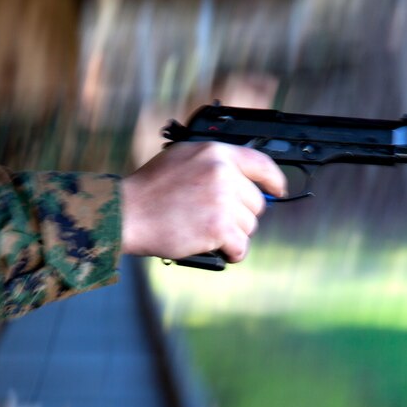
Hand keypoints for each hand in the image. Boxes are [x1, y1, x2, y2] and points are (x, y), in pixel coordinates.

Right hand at [120, 142, 286, 263]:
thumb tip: (240, 180)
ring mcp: (222, 200)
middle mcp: (223, 173)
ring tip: (207, 233)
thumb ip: (213, 163)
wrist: (128, 213)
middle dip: (240, 216)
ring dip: (232, 235)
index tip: (278, 191)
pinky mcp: (219, 227)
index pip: (261, 164)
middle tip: (216, 221)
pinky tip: (218, 250)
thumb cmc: (149, 190)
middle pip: (256, 203)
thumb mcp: (182, 158)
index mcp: (216, 153)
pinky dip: (232, 253)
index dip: (274, 181)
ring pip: (249, 226)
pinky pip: (241, 247)